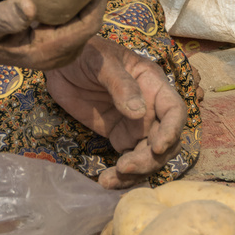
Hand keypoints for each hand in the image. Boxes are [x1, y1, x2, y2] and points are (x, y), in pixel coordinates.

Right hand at [0, 0, 110, 69]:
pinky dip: (79, 5)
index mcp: (46, 53)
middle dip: (99, 0)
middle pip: (91, 26)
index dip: (98, 4)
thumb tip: (30, 6)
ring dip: (90, 1)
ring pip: (85, 25)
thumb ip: (5, 17)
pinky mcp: (53, 43)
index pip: (86, 28)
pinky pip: (75, 23)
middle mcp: (57, 56)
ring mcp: (57, 51)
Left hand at [45, 36, 188, 188]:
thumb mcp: (102, 63)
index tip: (157, 147)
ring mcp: (135, 124)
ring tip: (110, 180)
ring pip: (149, 157)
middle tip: (125, 168)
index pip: (174, 110)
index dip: (171, 130)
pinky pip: (128, 161)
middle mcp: (150, 107)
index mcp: (153, 84)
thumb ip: (120, 84)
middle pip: (165, 141)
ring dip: (136, 173)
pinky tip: (106, 181)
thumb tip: (138, 112)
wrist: (61, 64)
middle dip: (150, 159)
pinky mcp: (119, 137)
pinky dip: (121, 176)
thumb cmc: (86, 53)